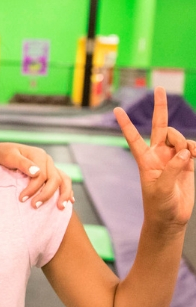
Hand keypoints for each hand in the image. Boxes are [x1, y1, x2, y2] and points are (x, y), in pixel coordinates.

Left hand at [0, 142, 73, 208]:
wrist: (0, 153)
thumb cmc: (3, 155)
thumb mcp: (9, 156)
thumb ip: (22, 163)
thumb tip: (37, 173)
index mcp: (39, 155)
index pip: (41, 175)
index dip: (33, 189)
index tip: (21, 199)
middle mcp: (47, 160)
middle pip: (55, 179)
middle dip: (46, 195)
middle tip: (34, 206)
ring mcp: (50, 167)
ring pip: (64, 180)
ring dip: (64, 194)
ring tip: (60, 208)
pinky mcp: (50, 173)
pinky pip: (63, 181)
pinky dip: (67, 191)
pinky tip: (69, 202)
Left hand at [114, 87, 195, 231]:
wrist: (170, 218)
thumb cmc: (158, 206)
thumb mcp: (161, 189)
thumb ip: (173, 169)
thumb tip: (185, 152)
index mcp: (145, 160)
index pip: (133, 137)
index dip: (126, 124)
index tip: (117, 109)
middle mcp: (158, 155)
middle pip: (159, 126)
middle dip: (160, 107)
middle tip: (159, 88)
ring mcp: (173, 157)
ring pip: (180, 138)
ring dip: (185, 143)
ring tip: (187, 157)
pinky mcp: (187, 163)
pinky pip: (193, 148)